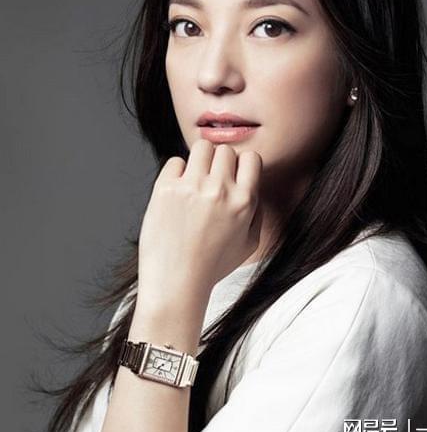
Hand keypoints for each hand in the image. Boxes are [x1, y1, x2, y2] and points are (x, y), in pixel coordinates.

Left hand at [136, 139, 262, 310]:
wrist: (176, 283)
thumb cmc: (212, 266)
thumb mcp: (249, 243)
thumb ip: (256, 211)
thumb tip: (251, 186)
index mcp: (244, 201)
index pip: (251, 157)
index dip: (242, 165)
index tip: (232, 177)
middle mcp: (220, 190)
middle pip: (225, 150)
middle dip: (219, 163)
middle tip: (210, 182)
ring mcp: (191, 187)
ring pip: (202, 147)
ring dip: (200, 161)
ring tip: (194, 180)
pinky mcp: (166, 189)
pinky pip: (175, 161)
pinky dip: (176, 173)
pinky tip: (177, 192)